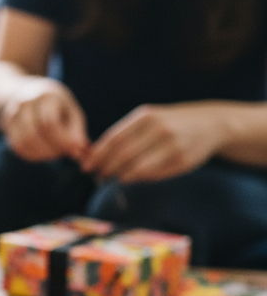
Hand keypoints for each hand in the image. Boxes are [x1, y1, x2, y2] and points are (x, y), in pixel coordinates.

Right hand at [1, 77, 89, 161]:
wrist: (26, 92)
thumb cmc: (56, 105)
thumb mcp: (71, 111)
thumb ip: (77, 132)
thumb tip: (81, 153)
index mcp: (46, 95)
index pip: (50, 123)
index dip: (63, 141)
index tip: (75, 150)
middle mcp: (25, 102)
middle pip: (35, 134)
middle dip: (53, 149)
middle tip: (64, 153)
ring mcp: (13, 113)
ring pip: (25, 142)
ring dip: (42, 154)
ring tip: (54, 153)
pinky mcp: (7, 126)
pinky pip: (17, 147)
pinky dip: (32, 155)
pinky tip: (42, 154)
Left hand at [82, 102, 225, 182]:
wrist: (210, 124)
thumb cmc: (170, 122)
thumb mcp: (148, 119)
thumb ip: (126, 134)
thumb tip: (96, 155)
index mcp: (147, 116)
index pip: (115, 138)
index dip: (98, 155)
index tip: (85, 166)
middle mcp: (160, 129)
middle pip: (123, 154)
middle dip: (106, 168)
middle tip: (96, 176)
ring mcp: (173, 145)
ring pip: (138, 167)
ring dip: (119, 175)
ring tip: (109, 179)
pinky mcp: (182, 161)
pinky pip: (154, 174)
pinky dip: (137, 178)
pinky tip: (129, 178)